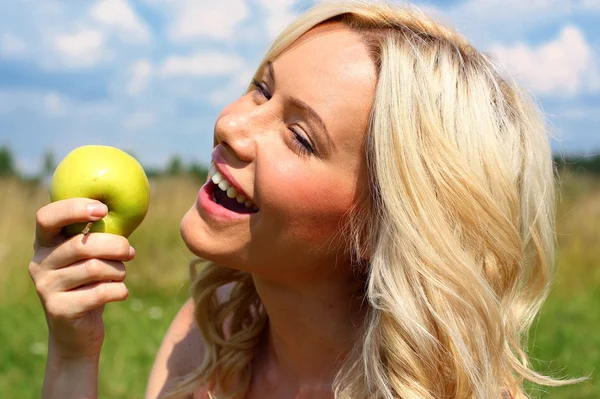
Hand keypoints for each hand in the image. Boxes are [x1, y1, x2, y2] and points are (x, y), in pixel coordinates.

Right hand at [29, 199, 134, 358]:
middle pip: (81, 245)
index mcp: (45, 243)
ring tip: (120, 274)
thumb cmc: (91, 282)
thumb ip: (102, 233)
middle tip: (129, 251)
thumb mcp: (92, 255)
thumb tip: (129, 206)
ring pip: (94, 268)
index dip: (74, 209)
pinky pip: (100, 292)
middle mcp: (39, 263)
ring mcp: (46, 287)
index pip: (47, 217)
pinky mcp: (59, 310)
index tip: (103, 209)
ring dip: (118, 270)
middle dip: (114, 246)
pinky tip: (121, 292)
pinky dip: (119, 290)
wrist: (77, 330)